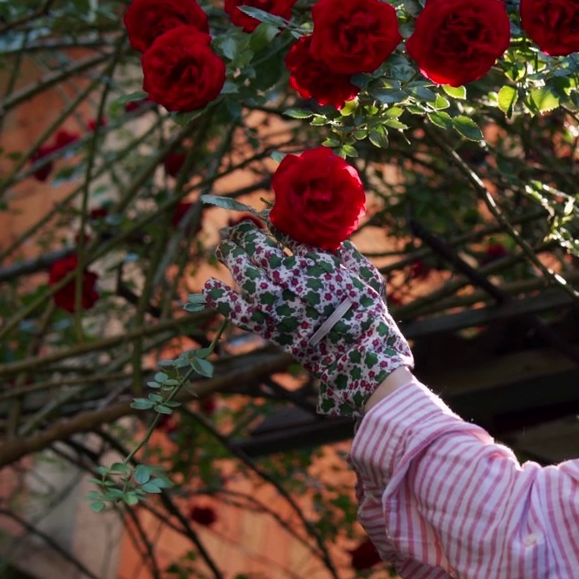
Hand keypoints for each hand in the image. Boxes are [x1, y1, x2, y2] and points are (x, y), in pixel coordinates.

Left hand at [203, 223, 412, 416]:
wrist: (362, 357)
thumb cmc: (371, 317)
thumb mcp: (369, 279)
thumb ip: (349, 258)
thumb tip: (336, 243)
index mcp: (321, 266)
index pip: (290, 237)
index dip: (275, 226)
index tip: (267, 220)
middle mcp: (298, 283)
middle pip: (263, 252)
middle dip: (247, 238)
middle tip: (236, 230)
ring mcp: (282, 308)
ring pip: (249, 278)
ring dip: (233, 260)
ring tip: (223, 248)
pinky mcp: (272, 331)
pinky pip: (240, 314)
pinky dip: (222, 301)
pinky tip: (207, 286)